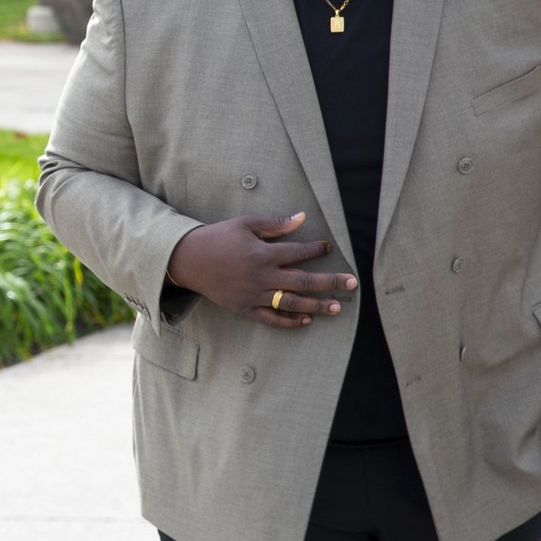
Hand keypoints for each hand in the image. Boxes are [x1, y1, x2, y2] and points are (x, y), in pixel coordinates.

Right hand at [166, 212, 355, 329]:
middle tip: (352, 283)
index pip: (299, 253)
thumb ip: (275, 224)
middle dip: (331, 282)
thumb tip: (302, 218)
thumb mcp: (245, 224)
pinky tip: (307, 320)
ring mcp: (255, 295)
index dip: (316, 249)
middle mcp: (263, 276)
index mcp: (264, 253)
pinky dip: (291, 321)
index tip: (329, 248)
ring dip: (317, 305)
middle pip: (304, 281)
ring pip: (293, 303)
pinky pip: (272, 318)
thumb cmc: (218, 237)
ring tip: (338, 307)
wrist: (188, 259)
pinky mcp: (246, 308)